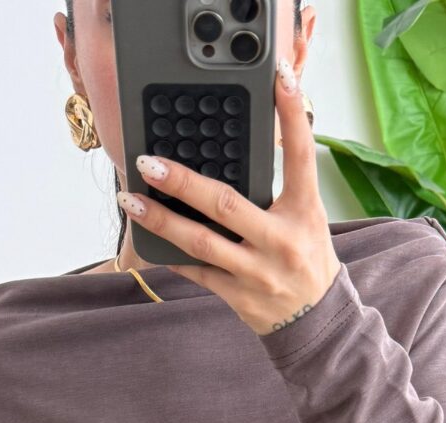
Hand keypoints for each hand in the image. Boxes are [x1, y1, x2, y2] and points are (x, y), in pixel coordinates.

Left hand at [117, 58, 339, 338]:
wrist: (316, 322)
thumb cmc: (307, 260)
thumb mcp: (308, 218)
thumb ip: (283, 186)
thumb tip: (240, 150)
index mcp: (305, 212)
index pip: (301, 156)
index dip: (292, 115)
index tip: (281, 78)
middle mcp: (281, 241)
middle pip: (226, 204)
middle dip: (182, 182)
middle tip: (148, 163)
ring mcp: (257, 272)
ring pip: (200, 243)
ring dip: (160, 220)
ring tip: (129, 200)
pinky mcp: (238, 296)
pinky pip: (196, 272)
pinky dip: (169, 253)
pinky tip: (145, 235)